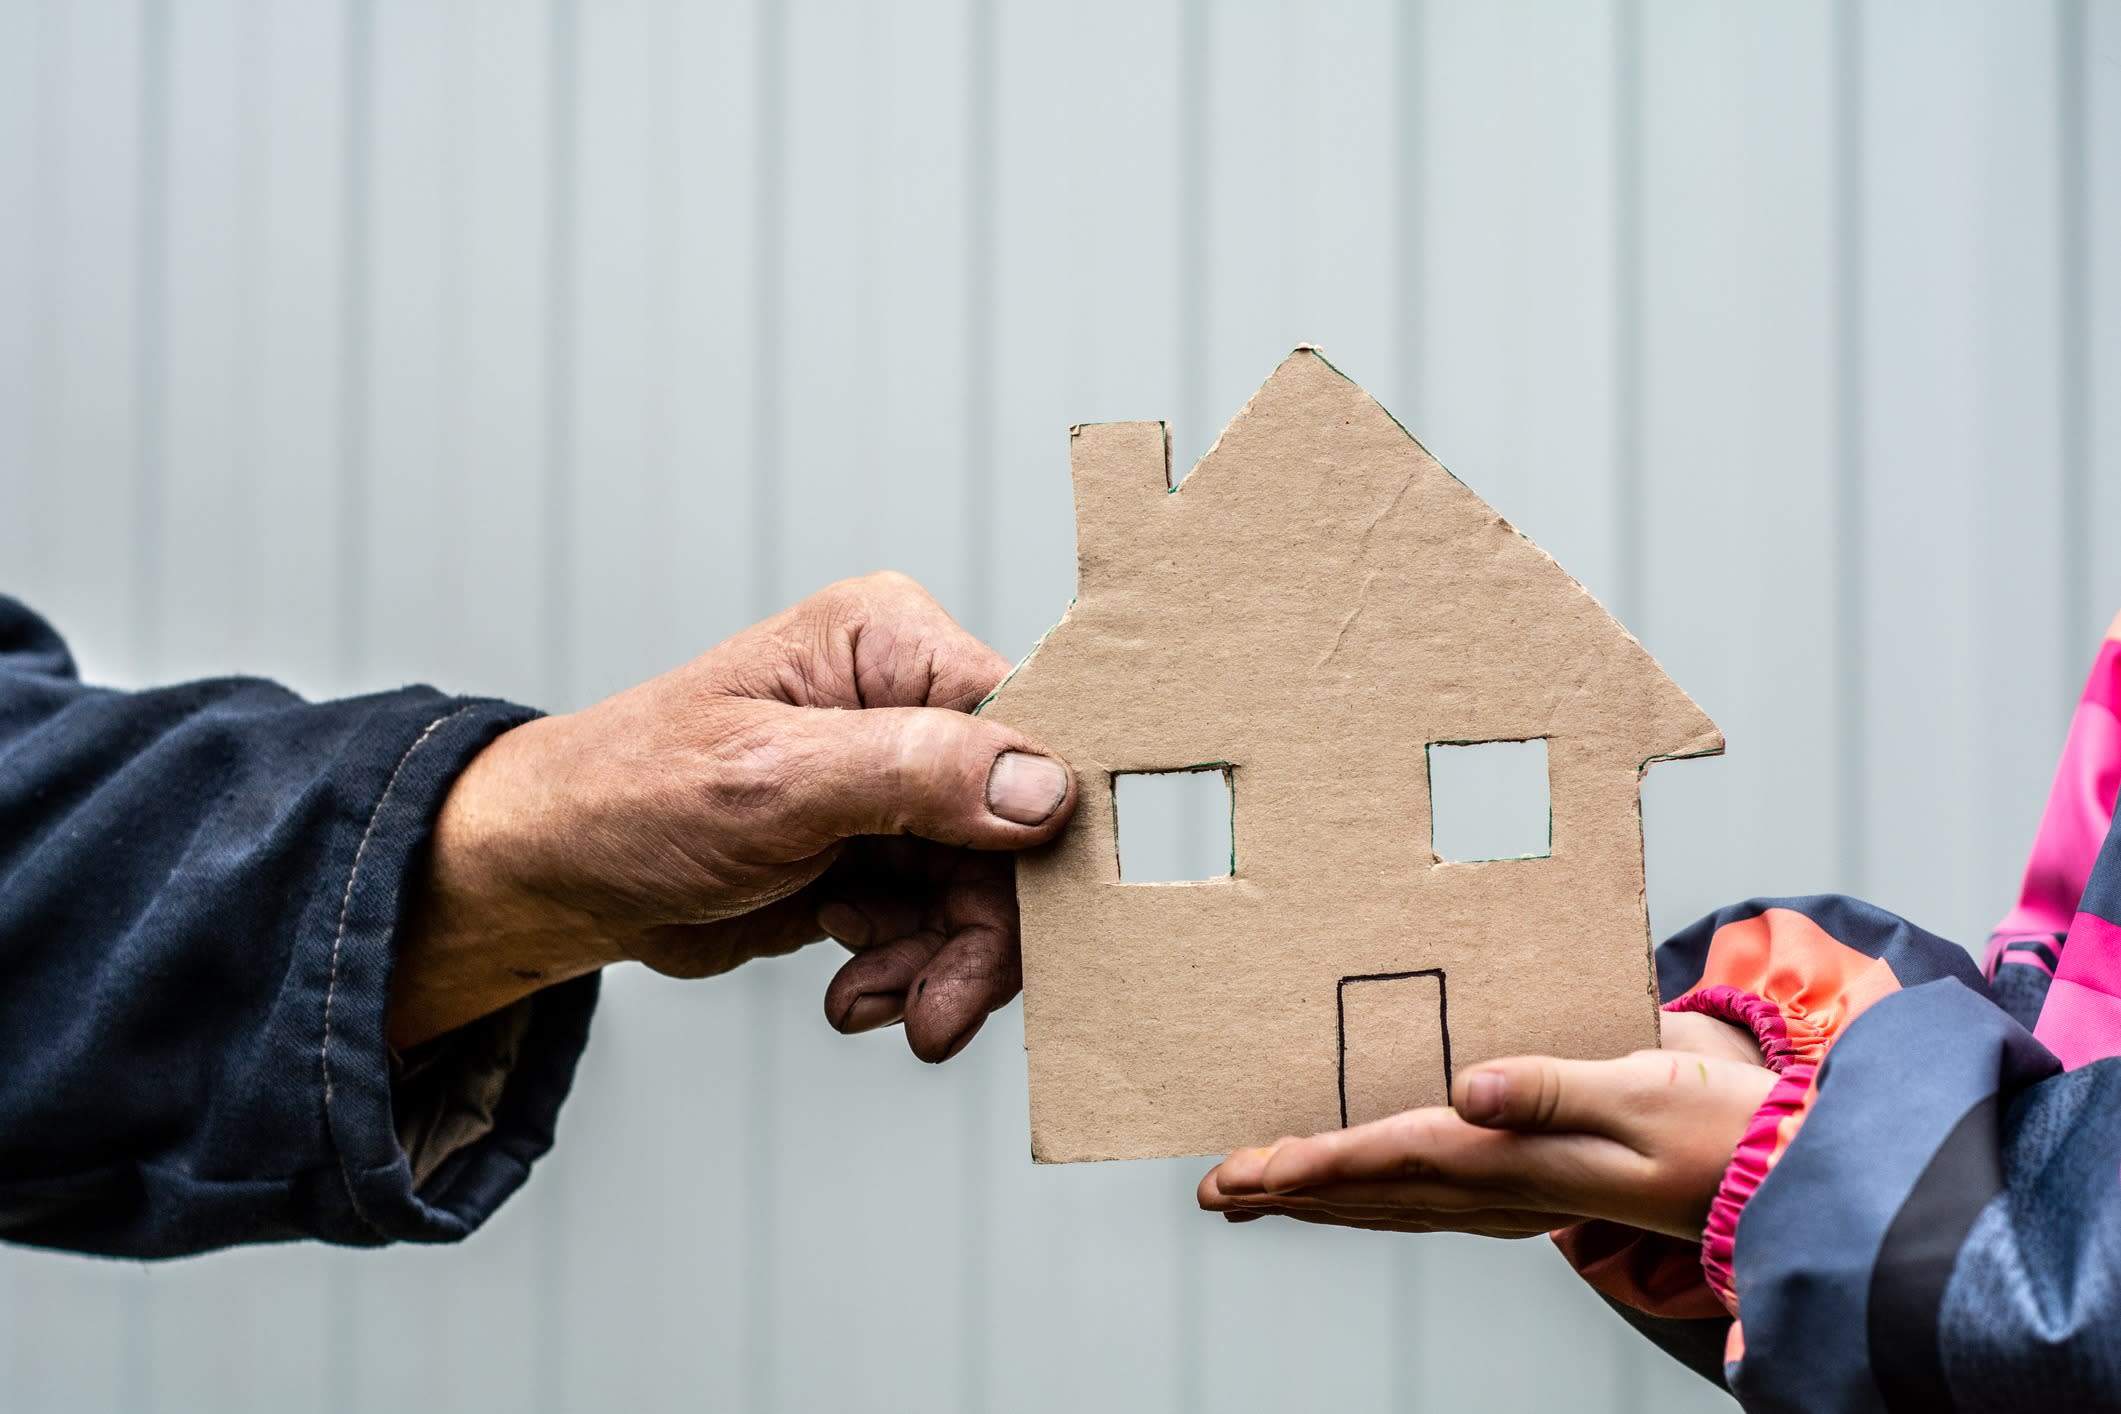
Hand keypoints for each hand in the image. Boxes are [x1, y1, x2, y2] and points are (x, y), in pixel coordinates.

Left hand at [389, 572, 1077, 1057]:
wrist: (557, 877)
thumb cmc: (630, 797)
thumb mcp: (771, 782)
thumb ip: (914, 775)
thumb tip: (1044, 788)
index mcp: (890, 644)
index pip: (1024, 732)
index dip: (1036, 835)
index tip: (1026, 928)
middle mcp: (907, 704)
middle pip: (1014, 827)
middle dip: (979, 931)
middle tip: (937, 1013)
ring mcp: (897, 781)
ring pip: (986, 889)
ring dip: (938, 962)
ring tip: (873, 1004)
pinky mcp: (881, 849)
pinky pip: (942, 921)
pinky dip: (909, 968)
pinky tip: (852, 990)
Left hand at [1197, 1013, 1774, 1240]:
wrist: (1784, 1172)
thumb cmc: (1717, 1123)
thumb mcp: (1640, 1090)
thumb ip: (1552, 1087)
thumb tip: (1469, 1087)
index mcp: (1521, 1161)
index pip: (1396, 1163)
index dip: (1317, 1168)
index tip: (1250, 1171)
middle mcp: (1506, 1188)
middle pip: (1375, 1193)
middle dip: (1290, 1191)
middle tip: (1216, 1190)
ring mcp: (1519, 1198)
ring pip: (1395, 1204)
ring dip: (1321, 1198)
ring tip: (1258, 1191)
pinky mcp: (1534, 1191)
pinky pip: (1431, 1200)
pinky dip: (1375, 1194)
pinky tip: (1356, 1188)